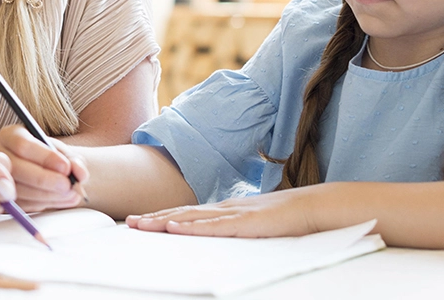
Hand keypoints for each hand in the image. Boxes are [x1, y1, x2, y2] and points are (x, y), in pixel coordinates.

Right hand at [0, 124, 87, 211]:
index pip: (23, 145)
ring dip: (47, 195)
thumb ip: (72, 160)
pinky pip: (18, 205)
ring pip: (17, 190)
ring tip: (71, 194)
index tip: (66, 167)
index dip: (45, 157)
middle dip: (45, 179)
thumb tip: (80, 173)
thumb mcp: (60, 152)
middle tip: (68, 185)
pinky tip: (61, 201)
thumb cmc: (48, 157)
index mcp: (10, 136)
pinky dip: (42, 204)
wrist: (41, 170)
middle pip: (17, 168)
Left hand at [126, 187, 318, 237]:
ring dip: (165, 221)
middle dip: (155, 218)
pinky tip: (175, 227)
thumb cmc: (285, 218)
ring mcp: (234, 214)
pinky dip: (193, 227)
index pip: (187, 214)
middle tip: (130, 224)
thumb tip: (217, 236)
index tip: (142, 221)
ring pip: (192, 218)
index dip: (163, 217)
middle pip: (183, 214)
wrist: (313, 207)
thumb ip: (235, 228)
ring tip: (142, 224)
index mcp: (225, 210)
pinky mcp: (246, 223)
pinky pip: (215, 226)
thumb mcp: (254, 225)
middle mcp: (224, 208)